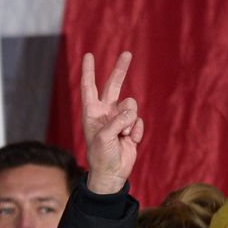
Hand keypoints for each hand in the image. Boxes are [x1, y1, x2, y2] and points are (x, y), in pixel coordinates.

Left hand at [81, 51, 143, 193]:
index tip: (88, 55)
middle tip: (127, 53)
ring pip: (131, 106)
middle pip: (114, 86)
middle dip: (120, 70)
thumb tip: (131, 114)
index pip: (89, 87)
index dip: (88, 71)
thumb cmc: (101, 156)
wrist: (112, 173)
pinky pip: (139, 121)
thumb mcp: (104, 137)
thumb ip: (117, 121)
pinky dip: (136, 131)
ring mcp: (119, 119)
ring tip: (123, 136)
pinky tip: (129, 142)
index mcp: (92, 113)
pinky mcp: (131, 127)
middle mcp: (105, 112)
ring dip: (129, 121)